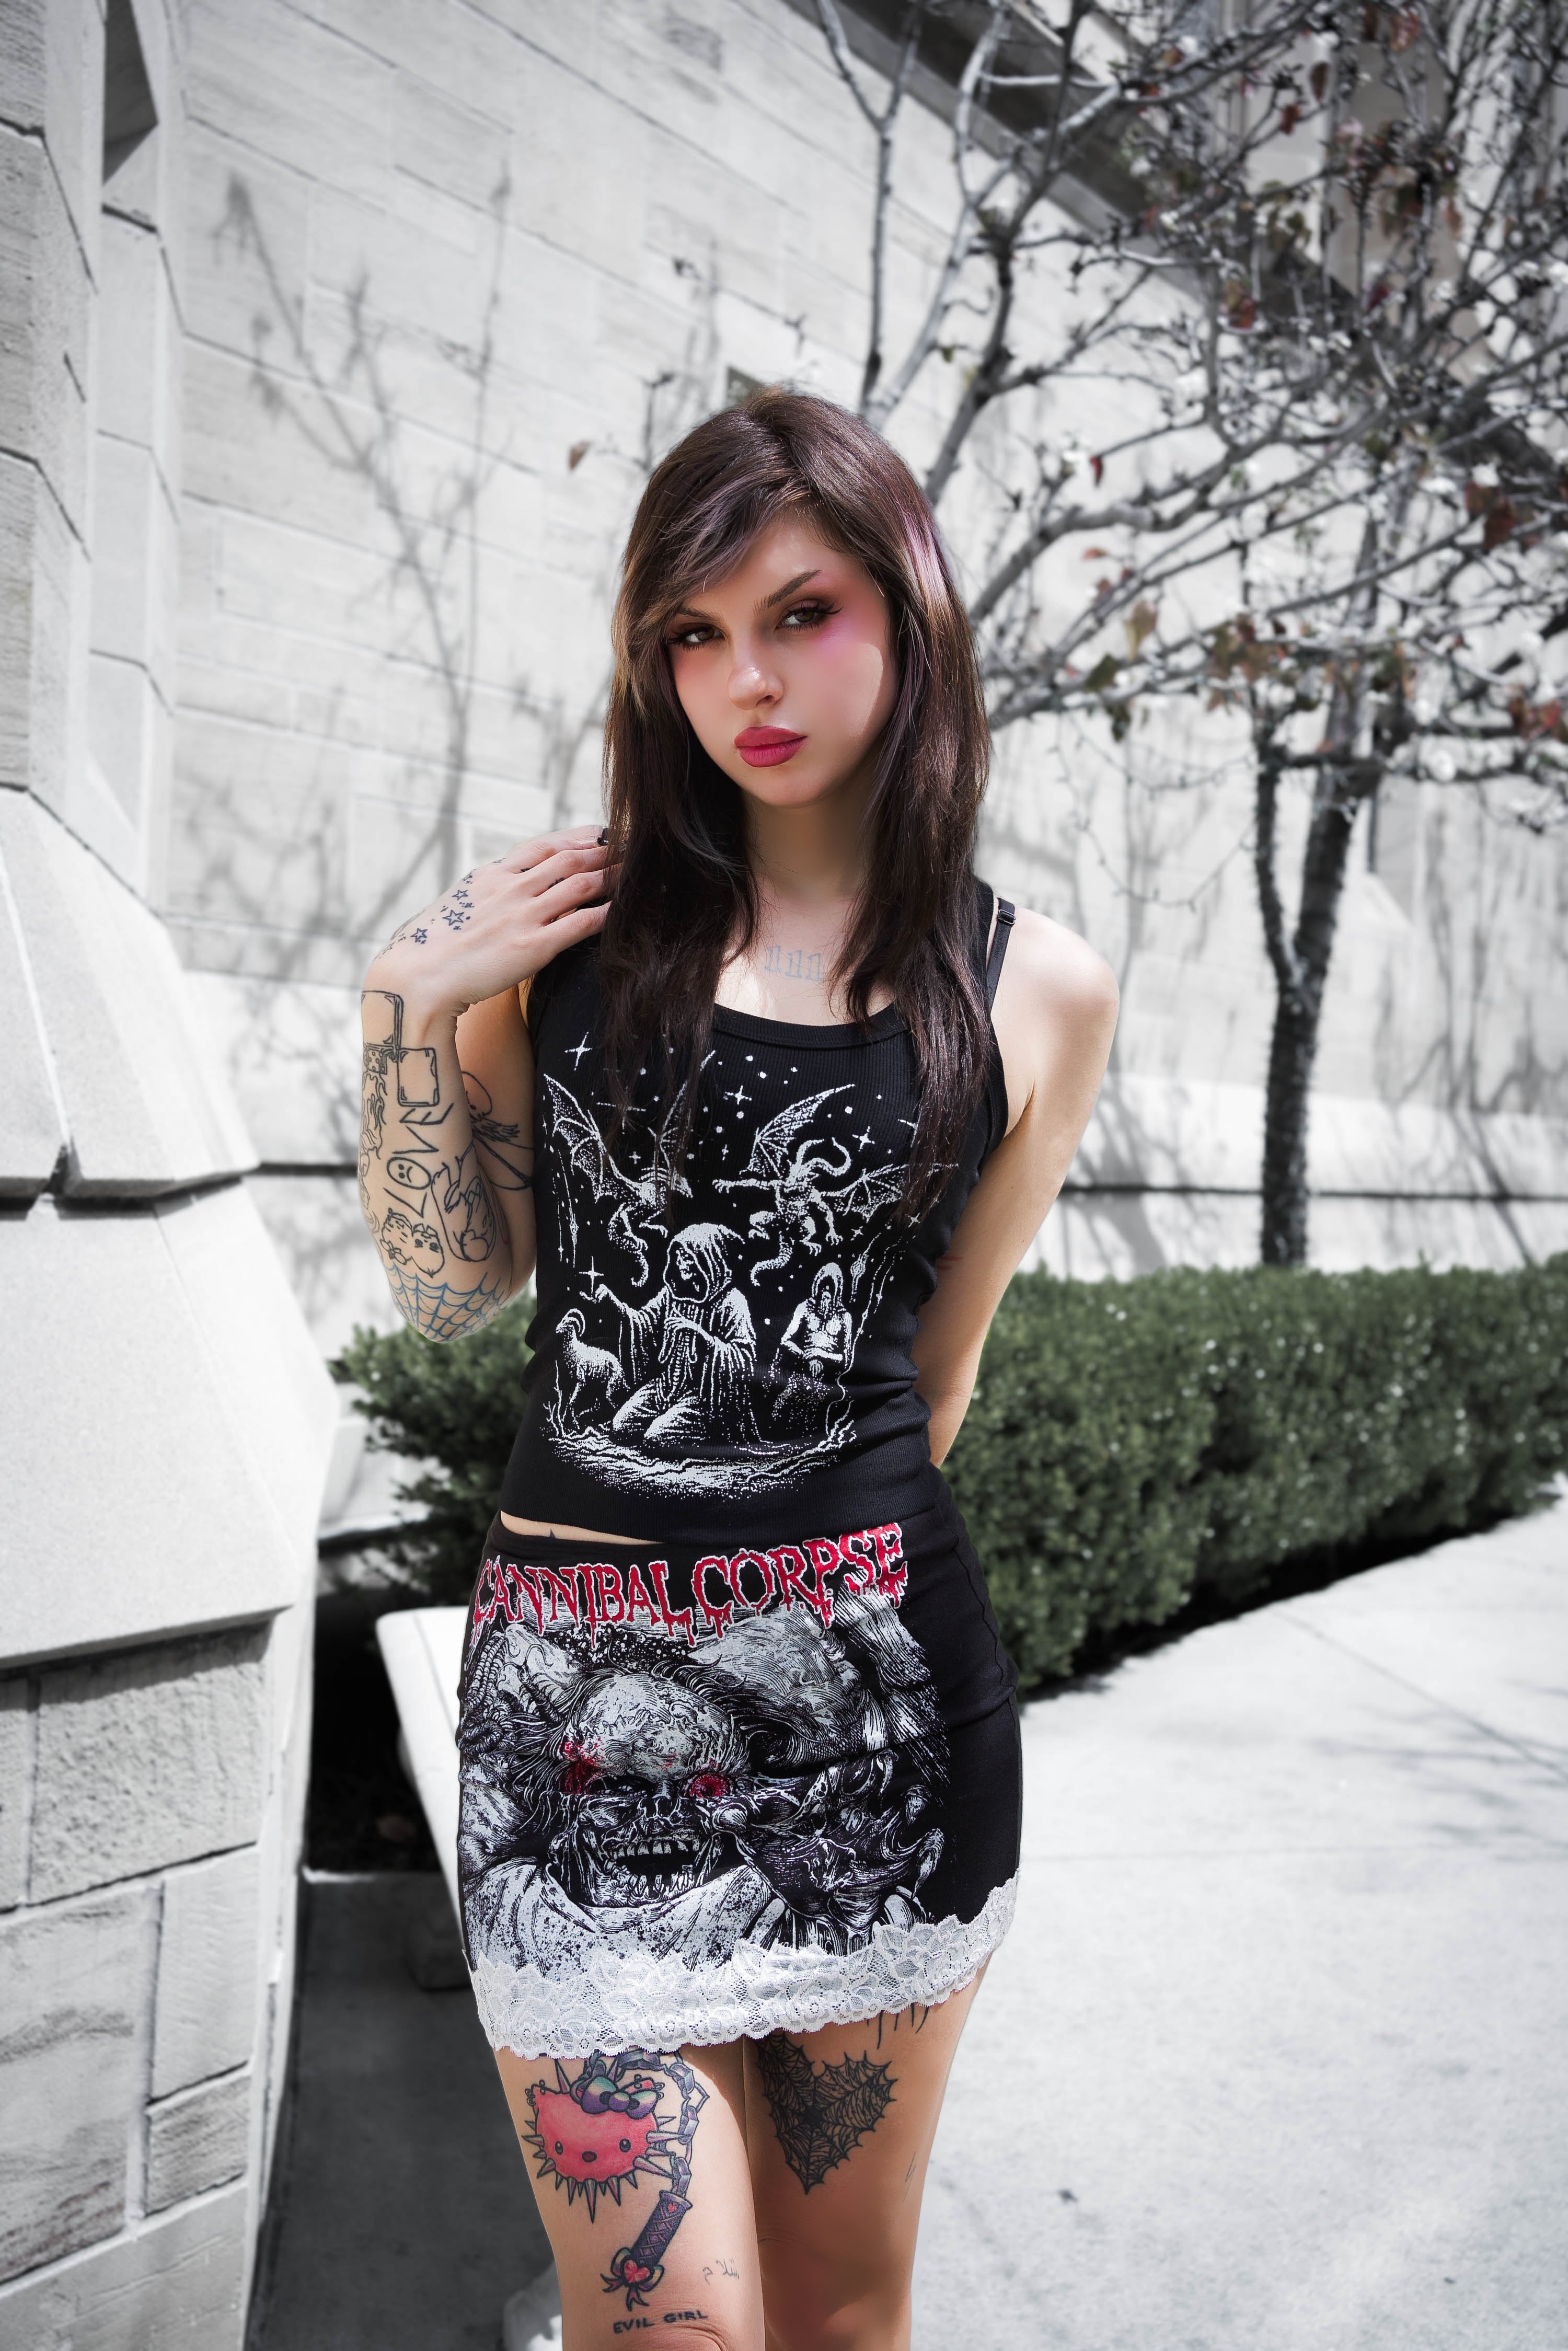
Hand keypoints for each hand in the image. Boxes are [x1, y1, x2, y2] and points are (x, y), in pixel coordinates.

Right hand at [364, 826, 612, 1018]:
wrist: (416, 977)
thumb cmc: (434, 948)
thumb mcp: (459, 906)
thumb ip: (487, 894)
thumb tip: (505, 891)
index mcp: (491, 875)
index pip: (544, 845)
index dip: (579, 837)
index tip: (603, 833)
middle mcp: (510, 887)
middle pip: (570, 858)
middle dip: (606, 851)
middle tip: (635, 848)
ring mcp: (523, 914)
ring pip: (581, 884)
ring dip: (614, 876)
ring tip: (639, 874)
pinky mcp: (533, 946)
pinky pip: (582, 922)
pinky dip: (609, 912)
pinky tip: (627, 910)